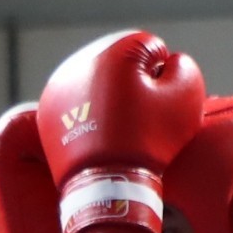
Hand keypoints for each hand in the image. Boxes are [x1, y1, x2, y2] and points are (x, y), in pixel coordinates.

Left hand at [36, 31, 206, 232]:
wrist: (107, 184)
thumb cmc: (149, 140)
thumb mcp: (185, 98)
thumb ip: (183, 68)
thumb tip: (169, 60)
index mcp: (114, 52)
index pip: (150, 48)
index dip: (162, 76)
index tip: (157, 102)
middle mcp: (80, 61)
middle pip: (119, 61)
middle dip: (133, 83)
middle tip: (139, 116)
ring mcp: (59, 87)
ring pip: (96, 80)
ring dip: (110, 94)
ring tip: (120, 125)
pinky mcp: (47, 111)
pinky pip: (76, 102)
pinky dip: (89, 111)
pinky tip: (101, 130)